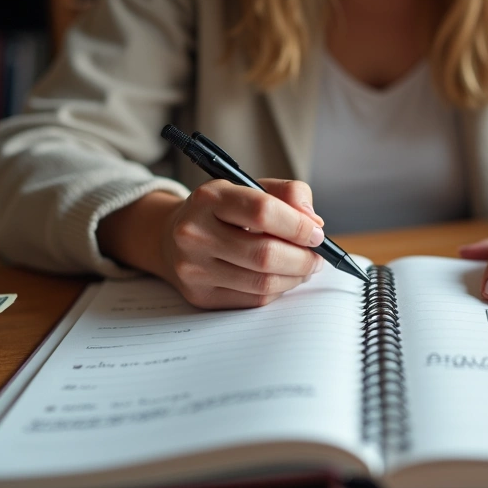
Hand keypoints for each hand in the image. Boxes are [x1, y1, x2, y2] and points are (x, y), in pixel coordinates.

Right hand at [98, 179, 325, 308]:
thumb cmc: (221, 212)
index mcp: (209, 198)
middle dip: (302, 258)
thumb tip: (313, 223)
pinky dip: (277, 290)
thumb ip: (287, 194)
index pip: (262, 212)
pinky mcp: (200, 295)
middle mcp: (195, 233)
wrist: (170, 237)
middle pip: (265, 254)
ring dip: (295, 277)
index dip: (298, 225)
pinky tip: (281, 278)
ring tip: (304, 267)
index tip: (316, 233)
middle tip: (317, 257)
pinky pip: (253, 299)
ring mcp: (194, 268)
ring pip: (262, 282)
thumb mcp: (249, 188)